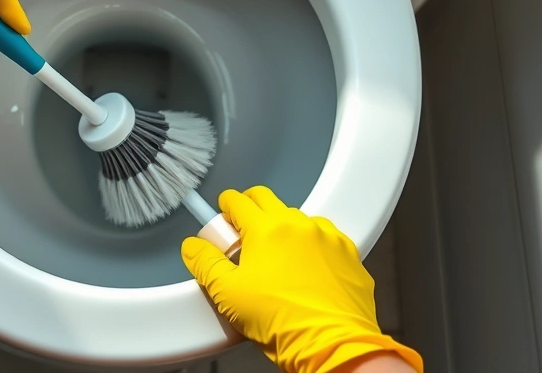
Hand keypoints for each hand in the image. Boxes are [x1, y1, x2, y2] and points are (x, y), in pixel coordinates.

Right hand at [181, 187, 421, 372]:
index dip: (226, 205)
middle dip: (251, 206)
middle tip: (244, 228)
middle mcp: (298, 225)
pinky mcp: (348, 253)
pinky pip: (327, 236)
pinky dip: (313, 243)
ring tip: (277, 255)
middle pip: (267, 198)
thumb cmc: (280, 321)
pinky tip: (308, 266)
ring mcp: (327, 237)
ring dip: (284, 226)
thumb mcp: (227, 294)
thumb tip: (193, 247)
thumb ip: (205, 263)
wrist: (329, 344)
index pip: (238, 200)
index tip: (224, 214)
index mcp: (266, 229)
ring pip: (298, 217)